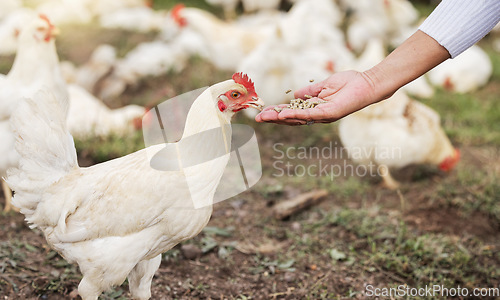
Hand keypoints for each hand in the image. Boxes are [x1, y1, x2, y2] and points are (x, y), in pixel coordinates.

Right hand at [255, 71, 378, 124]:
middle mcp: (318, 115)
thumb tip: (294, 96)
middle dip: (275, 118)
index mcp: (316, 108)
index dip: (278, 113)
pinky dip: (296, 115)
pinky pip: (309, 115)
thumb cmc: (349, 82)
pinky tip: (283, 114)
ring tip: (266, 117)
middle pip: (292, 119)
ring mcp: (323, 115)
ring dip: (281, 118)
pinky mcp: (329, 113)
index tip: (263, 112)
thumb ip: (309, 91)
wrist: (367, 83)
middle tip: (259, 118)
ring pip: (298, 119)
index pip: (293, 112)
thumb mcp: (324, 85)